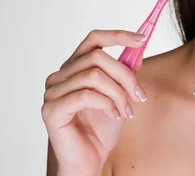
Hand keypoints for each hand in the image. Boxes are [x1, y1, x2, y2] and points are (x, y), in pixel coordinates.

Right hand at [42, 30, 147, 174]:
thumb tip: (138, 47)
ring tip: (127, 110)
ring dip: (118, 94)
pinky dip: (106, 103)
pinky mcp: (52, 110)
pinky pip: (86, 95)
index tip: (142, 39)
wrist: (91, 159)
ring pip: (94, 75)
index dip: (118, 36)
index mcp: (74, 68)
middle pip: (97, 57)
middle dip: (125, 75)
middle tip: (139, 95)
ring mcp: (53, 92)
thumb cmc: (102, 128)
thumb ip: (125, 71)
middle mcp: (60, 76)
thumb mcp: (121, 94)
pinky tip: (113, 115)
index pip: (93, 39)